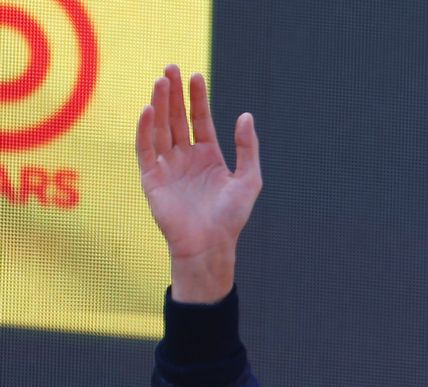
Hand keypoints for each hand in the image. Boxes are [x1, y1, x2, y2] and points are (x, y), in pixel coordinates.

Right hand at [136, 65, 261, 301]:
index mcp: (208, 156)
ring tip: (161, 80)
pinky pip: (145, 148)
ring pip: (160, 128)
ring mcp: (167, 166)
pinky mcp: (151, 177)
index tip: (197, 76)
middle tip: (171, 68)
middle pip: (176, 118)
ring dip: (159, 104)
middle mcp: (185, 158)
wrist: (211, 245)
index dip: (197, 98)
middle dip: (174, 93)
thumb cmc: (231, 217)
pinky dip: (145, 129)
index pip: (199, 120)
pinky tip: (149, 110)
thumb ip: (248, 148)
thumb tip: (246, 115)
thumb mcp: (249, 180)